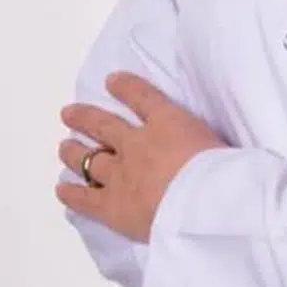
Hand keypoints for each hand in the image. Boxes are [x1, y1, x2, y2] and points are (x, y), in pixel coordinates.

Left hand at [56, 71, 224, 242]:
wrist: (205, 203)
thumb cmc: (225, 171)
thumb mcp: (221, 141)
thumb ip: (205, 140)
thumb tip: (209, 144)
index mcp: (168, 122)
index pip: (141, 96)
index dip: (125, 87)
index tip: (113, 80)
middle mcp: (137, 143)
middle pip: (103, 126)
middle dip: (85, 118)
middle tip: (70, 114)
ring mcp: (119, 174)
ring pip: (89, 159)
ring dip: (74, 152)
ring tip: (64, 148)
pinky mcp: (110, 206)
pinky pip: (84, 198)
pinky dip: (71, 193)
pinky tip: (62, 188)